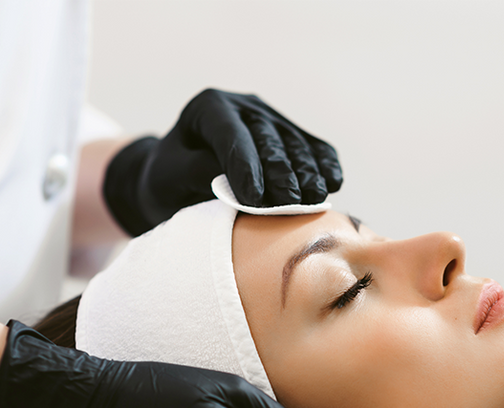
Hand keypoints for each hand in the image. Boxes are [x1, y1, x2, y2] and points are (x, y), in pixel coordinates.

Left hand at [102, 88, 342, 235]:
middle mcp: (243, 106)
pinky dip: (324, 163)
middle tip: (290, 204)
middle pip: (267, 138)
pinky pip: (313, 146)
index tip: (254, 198)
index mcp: (208, 108)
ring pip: (294, 143)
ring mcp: (270, 118)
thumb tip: (233, 181)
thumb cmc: (169, 180)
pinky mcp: (291, 136)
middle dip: (281, 173)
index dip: (244, 166)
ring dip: (307, 173)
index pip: (230, 134)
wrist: (179, 180)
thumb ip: (197, 172)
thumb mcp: (169, 177)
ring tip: (314, 200)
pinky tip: (334, 182)